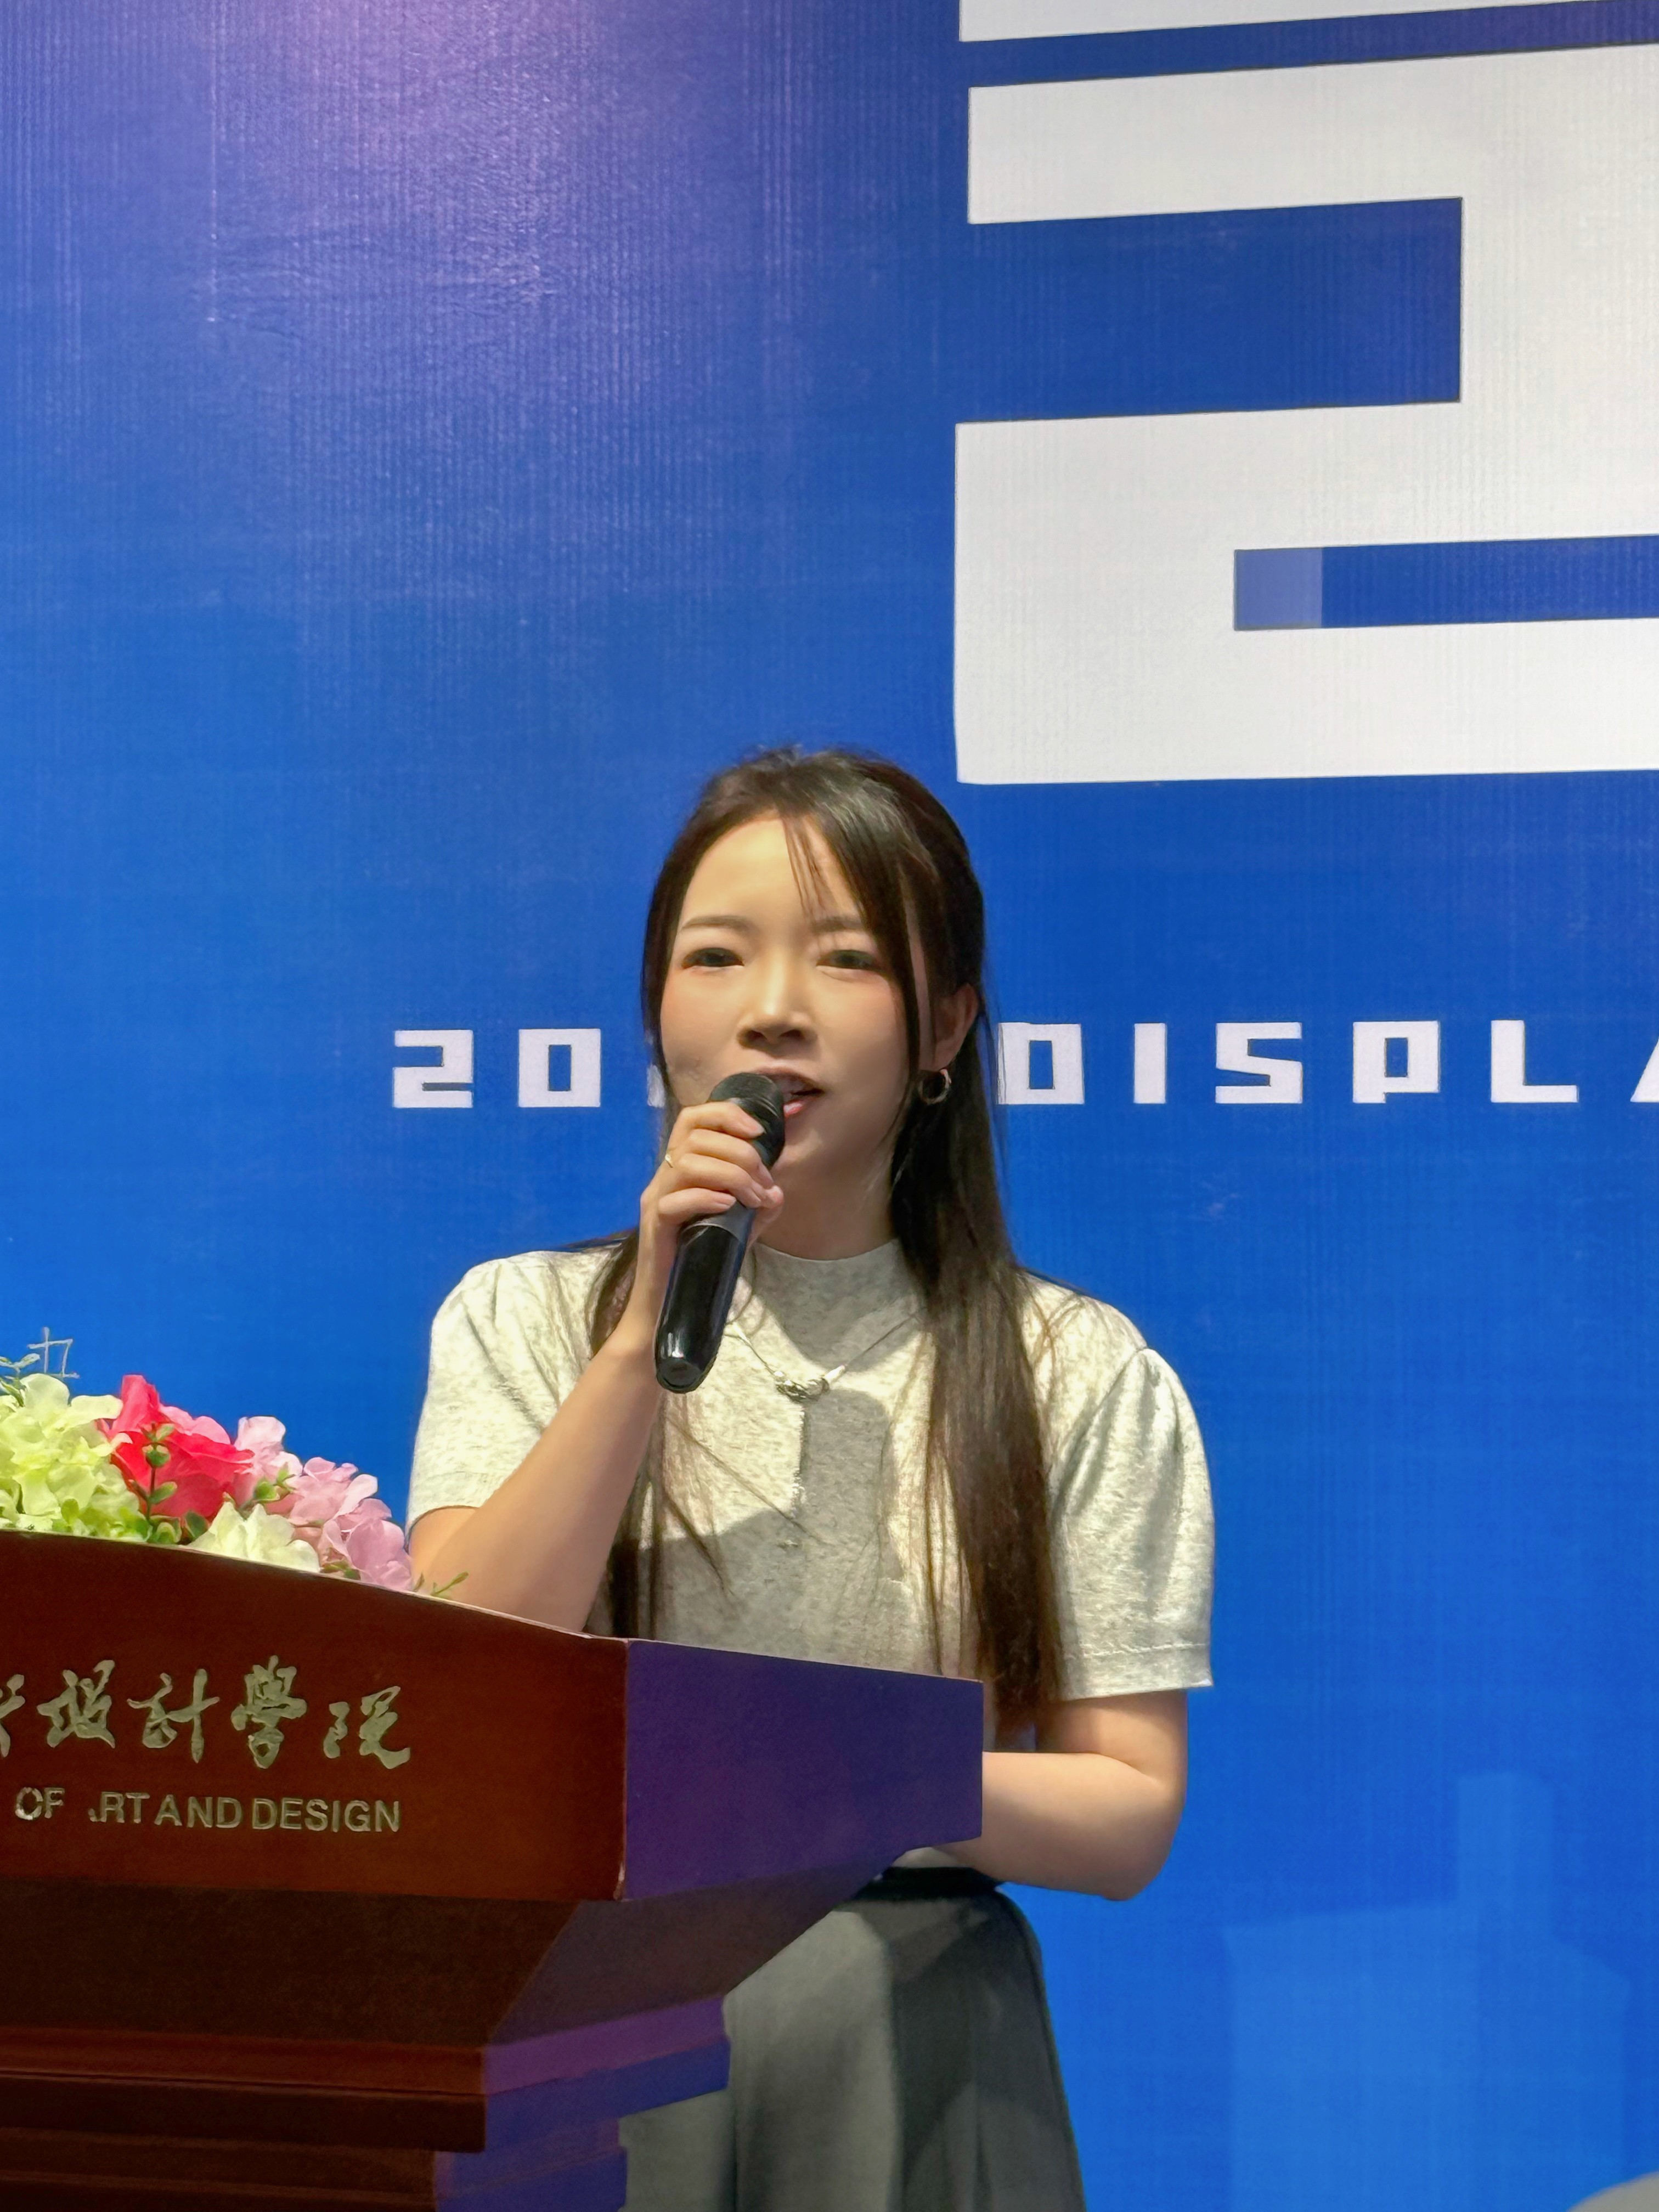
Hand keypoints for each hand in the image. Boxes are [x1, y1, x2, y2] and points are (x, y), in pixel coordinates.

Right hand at [613, 1098, 783, 1356]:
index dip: (726, 1114)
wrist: (668, 1306)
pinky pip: (674, 1201)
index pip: (693, 1118)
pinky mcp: (654, 1227)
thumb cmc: (701, 1262)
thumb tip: (779, 1191)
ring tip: (752, 1198)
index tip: (759, 1131)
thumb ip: (759, 1207)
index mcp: (681, 1168)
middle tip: (763, 1183)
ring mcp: (656, 1200)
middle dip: (741, 1152)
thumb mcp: (738, 1229)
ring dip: (730, 1174)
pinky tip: (729, 1208)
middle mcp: (663, 1177)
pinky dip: (707, 1198)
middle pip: (695, 1136)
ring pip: (687, 1163)